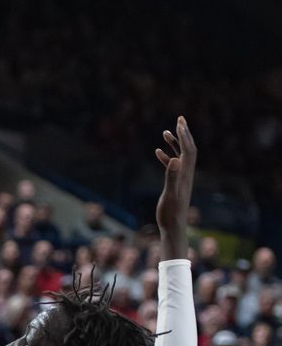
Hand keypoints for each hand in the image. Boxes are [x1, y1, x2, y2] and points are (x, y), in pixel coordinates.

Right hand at [154, 117, 196, 252]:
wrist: (174, 226)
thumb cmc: (170, 213)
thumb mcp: (169, 194)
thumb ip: (172, 176)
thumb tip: (176, 160)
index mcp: (185, 173)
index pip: (187, 149)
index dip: (184, 135)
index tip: (180, 122)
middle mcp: (186, 174)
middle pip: (188, 148)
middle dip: (184, 133)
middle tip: (180, 119)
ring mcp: (181, 178)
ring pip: (180, 155)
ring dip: (175, 143)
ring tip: (167, 132)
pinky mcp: (175, 184)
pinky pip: (172, 166)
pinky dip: (166, 156)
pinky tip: (158, 152)